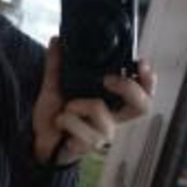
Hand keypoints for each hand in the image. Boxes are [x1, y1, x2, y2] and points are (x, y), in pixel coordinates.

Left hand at [32, 38, 155, 166]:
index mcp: (111, 104)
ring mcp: (103, 134)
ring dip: (76, 105)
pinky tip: (60, 123)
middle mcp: (112, 119)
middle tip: (107, 80)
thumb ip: (56, 65)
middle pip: (142, 107)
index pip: (143, 94)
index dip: (149, 80)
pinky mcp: (89, 145)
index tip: (141, 63)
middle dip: (128, 87)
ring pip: (99, 108)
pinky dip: (65, 119)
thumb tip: (56, 40)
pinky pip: (80, 126)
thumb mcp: (54, 86)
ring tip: (66, 109)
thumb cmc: (55, 115)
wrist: (38, 140)